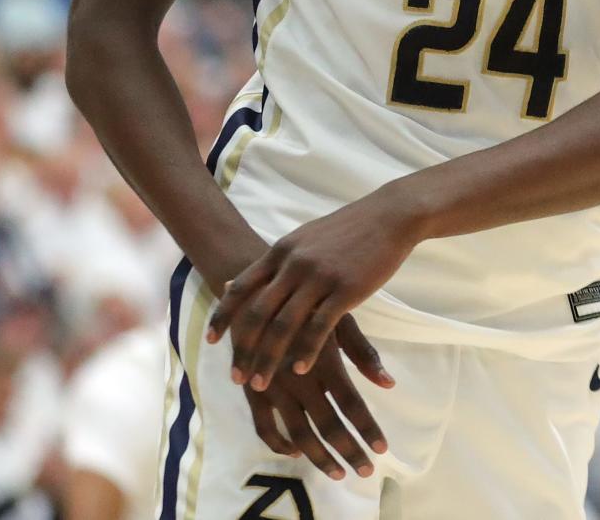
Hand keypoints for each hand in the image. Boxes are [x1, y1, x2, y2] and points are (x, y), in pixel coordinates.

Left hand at [207, 188, 419, 388]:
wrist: (387, 215)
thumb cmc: (346, 228)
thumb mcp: (304, 238)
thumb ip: (278, 260)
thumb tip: (251, 277)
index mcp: (282, 251)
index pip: (242, 286)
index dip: (224, 315)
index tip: (211, 340)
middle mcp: (294, 264)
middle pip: (258, 312)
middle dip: (244, 347)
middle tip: (235, 376)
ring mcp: (318, 276)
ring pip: (284, 325)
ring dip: (269, 358)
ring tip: (260, 384)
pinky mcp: (345, 289)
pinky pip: (319, 326)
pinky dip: (307, 351)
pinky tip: (301, 370)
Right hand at [244, 315, 392, 482]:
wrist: (257, 289)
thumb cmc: (307, 302)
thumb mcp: (338, 318)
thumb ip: (363, 352)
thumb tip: (389, 383)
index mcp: (323, 358)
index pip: (351, 403)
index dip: (367, 428)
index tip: (383, 450)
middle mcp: (298, 378)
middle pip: (328, 425)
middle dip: (350, 451)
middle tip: (367, 471)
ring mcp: (274, 387)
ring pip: (298, 434)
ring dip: (319, 458)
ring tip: (339, 472)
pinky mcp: (252, 390)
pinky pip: (265, 427)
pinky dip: (280, 445)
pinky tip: (295, 452)